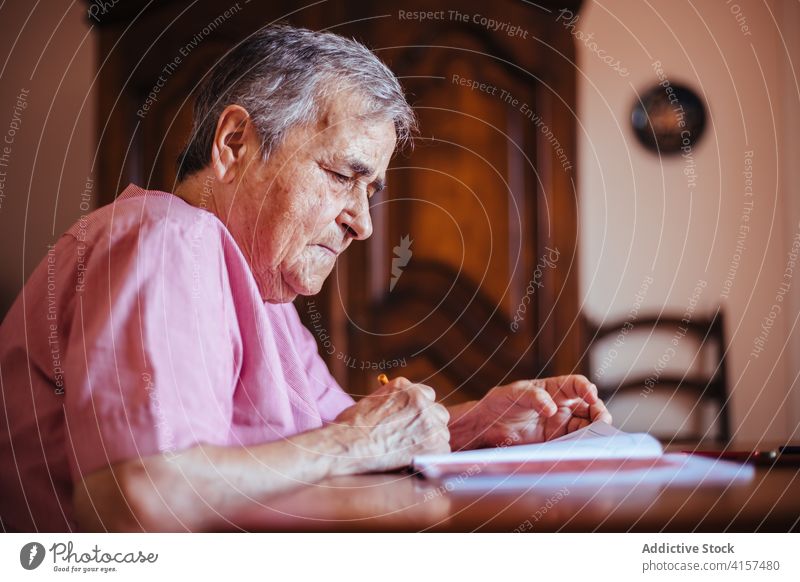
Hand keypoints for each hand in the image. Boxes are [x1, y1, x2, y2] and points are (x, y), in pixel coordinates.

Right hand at [333, 377, 449, 471]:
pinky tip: (415, 461)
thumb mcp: (372, 402)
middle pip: (439, 413)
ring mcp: (428, 420)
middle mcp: (419, 399)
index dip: (419, 412)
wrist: (348, 445)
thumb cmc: (351, 428)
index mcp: (403, 386)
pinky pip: (443, 450)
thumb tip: (402, 414)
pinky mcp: (434, 442)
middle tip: (415, 440)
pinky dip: (431, 458)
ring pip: (442, 432)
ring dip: (431, 442)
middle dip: (430, 426)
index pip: (427, 395)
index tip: (412, 423)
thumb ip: (393, 404)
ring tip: (410, 453)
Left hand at [466, 375, 611, 447]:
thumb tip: (552, 409)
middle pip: (591, 407)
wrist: (488, 426)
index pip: (577, 385)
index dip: (587, 389)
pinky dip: (581, 446)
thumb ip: (535, 397)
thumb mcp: (515, 393)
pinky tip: (582, 448)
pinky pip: (574, 443)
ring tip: (595, 438)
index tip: (591, 396)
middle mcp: (563, 406)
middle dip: (600, 413)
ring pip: (587, 426)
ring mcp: (561, 425)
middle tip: (601, 423)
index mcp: (555, 388)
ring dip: (594, 432)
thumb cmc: (501, 402)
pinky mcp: (556, 441)